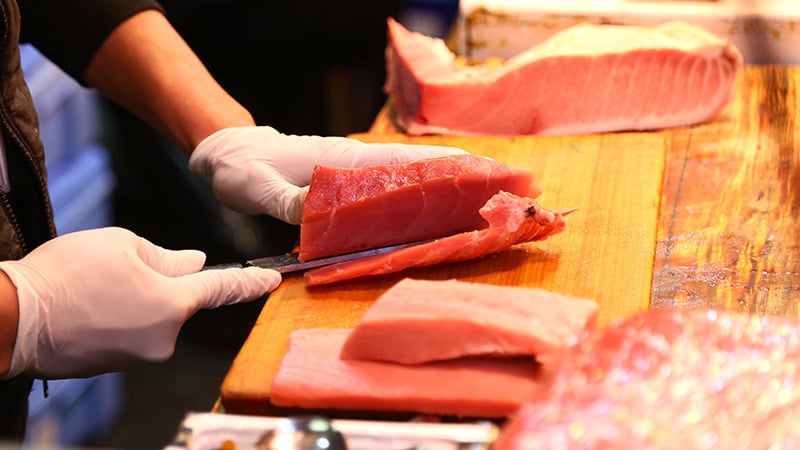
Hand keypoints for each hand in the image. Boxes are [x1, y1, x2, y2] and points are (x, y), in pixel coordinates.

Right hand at [0, 227, 279, 378]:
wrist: (13, 319)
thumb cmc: (67, 274)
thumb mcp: (122, 245)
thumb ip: (167, 257)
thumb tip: (195, 263)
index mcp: (174, 303)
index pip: (224, 290)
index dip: (251, 283)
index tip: (274, 280)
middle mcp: (166, 337)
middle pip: (180, 301)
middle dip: (159, 283)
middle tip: (115, 270)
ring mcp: (143, 356)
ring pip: (156, 316)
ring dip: (138, 300)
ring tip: (94, 291)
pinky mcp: (121, 366)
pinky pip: (136, 332)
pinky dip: (123, 317)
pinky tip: (92, 308)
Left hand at [188, 126, 467, 223]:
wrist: (233, 152)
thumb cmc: (244, 168)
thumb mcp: (258, 187)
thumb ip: (288, 201)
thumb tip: (320, 212)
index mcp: (347, 161)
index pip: (407, 162)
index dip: (448, 168)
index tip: (486, 172)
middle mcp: (361, 164)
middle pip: (423, 168)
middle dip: (465, 177)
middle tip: (509, 190)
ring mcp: (358, 173)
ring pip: (414, 178)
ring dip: (450, 188)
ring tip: (490, 202)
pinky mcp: (352, 185)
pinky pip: (394, 191)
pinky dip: (421, 199)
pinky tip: (439, 214)